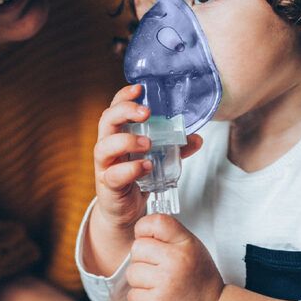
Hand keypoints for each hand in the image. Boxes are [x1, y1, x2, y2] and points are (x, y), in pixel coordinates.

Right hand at [88, 85, 202, 274]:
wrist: (124, 211)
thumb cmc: (138, 178)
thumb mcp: (159, 159)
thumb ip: (176, 148)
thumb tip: (197, 137)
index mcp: (118, 134)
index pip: (115, 108)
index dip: (124, 96)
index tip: (139, 88)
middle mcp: (107, 146)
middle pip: (106, 121)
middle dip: (124, 112)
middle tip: (145, 113)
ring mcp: (105, 166)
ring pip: (103, 146)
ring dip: (127, 140)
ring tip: (148, 143)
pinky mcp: (107, 186)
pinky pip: (114, 175)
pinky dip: (132, 169)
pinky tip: (147, 167)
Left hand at [126, 214, 224, 300]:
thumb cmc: (200, 280)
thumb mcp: (193, 248)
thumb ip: (170, 236)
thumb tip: (143, 229)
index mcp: (185, 244)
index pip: (156, 222)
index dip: (144, 228)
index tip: (146, 236)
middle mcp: (175, 261)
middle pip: (137, 247)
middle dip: (142, 258)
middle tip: (157, 268)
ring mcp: (164, 283)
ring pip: (132, 272)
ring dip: (141, 280)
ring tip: (159, 284)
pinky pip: (132, 294)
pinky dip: (141, 298)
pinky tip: (157, 297)